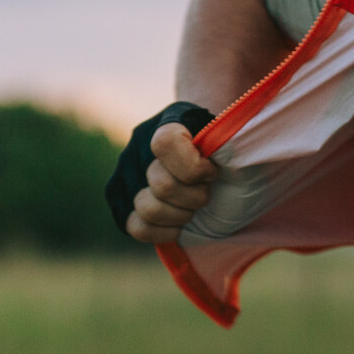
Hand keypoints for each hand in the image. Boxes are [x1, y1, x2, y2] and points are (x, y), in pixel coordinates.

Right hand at [106, 102, 216, 243]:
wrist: (210, 159)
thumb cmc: (226, 151)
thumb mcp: (234, 139)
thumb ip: (227, 142)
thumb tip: (218, 156)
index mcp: (170, 122)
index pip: (165, 144)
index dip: (195, 168)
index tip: (213, 172)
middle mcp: (139, 144)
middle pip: (162, 185)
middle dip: (195, 197)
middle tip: (207, 192)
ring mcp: (125, 173)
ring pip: (147, 209)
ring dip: (179, 215)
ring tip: (192, 207)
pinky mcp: (120, 200)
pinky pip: (135, 226)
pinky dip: (162, 231)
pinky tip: (179, 222)